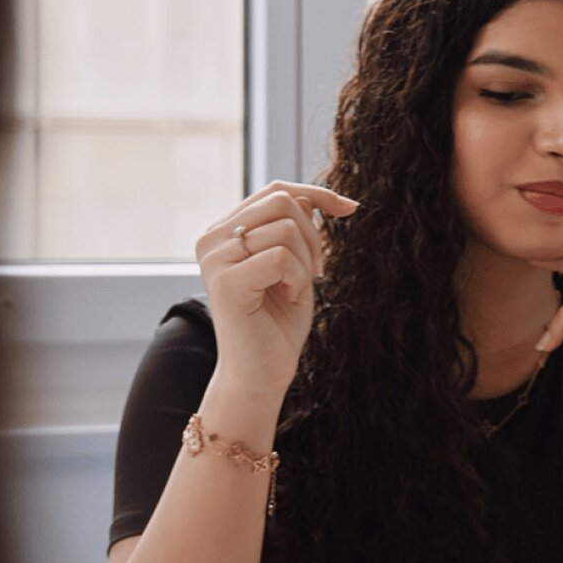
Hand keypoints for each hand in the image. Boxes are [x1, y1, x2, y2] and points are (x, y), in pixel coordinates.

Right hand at [197, 181, 359, 397]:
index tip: (350, 208)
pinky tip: (288, 298)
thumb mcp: (293, 264)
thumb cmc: (278, 320)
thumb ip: (293, 228)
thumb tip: (311, 198)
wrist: (261, 371)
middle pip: (281, 201)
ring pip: (285, 228)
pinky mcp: (225, 282)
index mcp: (224, 231)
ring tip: (294, 288)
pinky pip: (281, 258)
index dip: (317, 194)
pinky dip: (298, 279)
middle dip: (313, 235)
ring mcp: (215, 259)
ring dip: (306, 261)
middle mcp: (211, 239)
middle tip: (313, 271)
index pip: (274, 190)